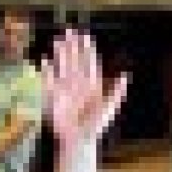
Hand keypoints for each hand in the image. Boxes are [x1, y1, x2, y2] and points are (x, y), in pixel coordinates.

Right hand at [42, 27, 128, 146]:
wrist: (79, 141)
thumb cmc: (95, 126)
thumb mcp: (108, 108)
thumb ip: (116, 92)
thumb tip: (126, 75)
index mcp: (92, 84)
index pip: (89, 62)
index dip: (87, 49)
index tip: (85, 35)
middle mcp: (78, 83)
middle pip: (75, 60)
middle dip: (72, 46)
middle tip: (69, 31)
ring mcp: (65, 88)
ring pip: (63, 66)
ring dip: (60, 54)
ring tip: (58, 41)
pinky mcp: (54, 96)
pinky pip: (49, 80)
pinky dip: (46, 71)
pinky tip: (45, 60)